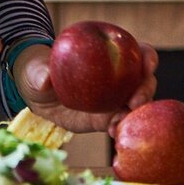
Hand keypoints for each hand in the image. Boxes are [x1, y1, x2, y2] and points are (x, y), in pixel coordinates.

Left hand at [12, 42, 158, 135]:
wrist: (37, 95)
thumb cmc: (39, 71)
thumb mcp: (36, 68)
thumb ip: (40, 70)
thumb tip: (45, 78)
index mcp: (109, 53)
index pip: (137, 51)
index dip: (147, 57)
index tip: (147, 66)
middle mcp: (119, 76)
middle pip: (143, 80)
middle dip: (146, 90)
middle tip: (135, 103)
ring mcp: (115, 98)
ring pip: (137, 105)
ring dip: (136, 114)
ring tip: (121, 122)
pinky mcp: (107, 118)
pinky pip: (120, 123)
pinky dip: (121, 128)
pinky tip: (112, 133)